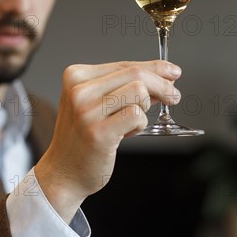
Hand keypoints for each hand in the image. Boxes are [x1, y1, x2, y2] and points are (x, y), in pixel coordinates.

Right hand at [34, 60, 180, 221]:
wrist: (63, 171)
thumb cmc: (82, 137)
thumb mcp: (96, 103)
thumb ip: (124, 88)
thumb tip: (162, 78)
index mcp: (76, 76)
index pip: (124, 64)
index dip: (154, 68)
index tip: (172, 72)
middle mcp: (79, 90)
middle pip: (136, 74)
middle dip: (162, 84)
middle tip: (173, 96)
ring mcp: (87, 111)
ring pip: (139, 92)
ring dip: (145, 108)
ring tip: (132, 122)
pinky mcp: (98, 132)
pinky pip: (137, 116)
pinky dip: (140, 125)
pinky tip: (127, 133)